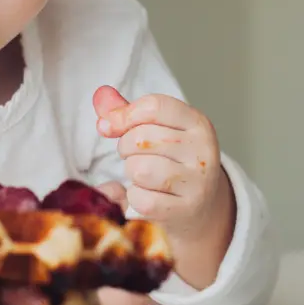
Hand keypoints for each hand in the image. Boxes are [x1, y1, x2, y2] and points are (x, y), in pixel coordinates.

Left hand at [93, 85, 235, 288]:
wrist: (199, 209)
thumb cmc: (171, 162)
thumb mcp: (156, 130)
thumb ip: (126, 111)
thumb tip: (100, 94)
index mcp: (198, 123)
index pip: (154, 106)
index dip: (124, 115)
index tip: (112, 126)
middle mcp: (202, 150)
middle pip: (141, 138)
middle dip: (126, 147)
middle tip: (137, 156)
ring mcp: (197, 182)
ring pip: (140, 169)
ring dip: (131, 173)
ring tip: (143, 176)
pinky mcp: (185, 210)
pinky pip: (141, 200)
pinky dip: (135, 198)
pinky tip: (147, 196)